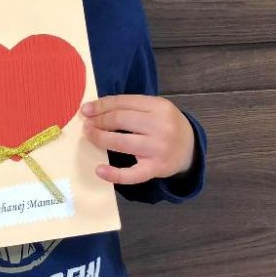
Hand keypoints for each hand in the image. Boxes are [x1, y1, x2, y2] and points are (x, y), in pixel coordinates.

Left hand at [80, 94, 194, 184]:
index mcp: (160, 106)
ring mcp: (159, 149)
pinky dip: (114, 174)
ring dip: (100, 138)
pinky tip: (99, 170)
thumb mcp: (155, 109)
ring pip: (122, 142)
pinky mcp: (156, 169)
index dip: (101, 105)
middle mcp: (161, 126)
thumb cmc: (166, 125)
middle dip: (99, 121)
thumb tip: (94, 109)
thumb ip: (131, 107)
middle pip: (121, 120)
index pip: (124, 102)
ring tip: (89, 136)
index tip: (85, 110)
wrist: (190, 149)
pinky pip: (132, 174)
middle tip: (87, 124)